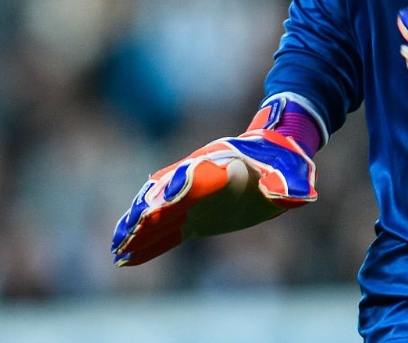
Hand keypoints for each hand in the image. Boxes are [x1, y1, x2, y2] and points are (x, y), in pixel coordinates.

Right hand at [111, 108, 316, 265]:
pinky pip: (166, 229)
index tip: (154, 204)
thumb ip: (283, 184)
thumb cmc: (278, 163)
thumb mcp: (285, 172)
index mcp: (219, 167)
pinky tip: (127, 256)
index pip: (192, 180)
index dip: (173, 192)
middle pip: (166, 197)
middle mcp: (199, 180)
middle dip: (146, 214)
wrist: (271, 152)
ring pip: (159, 213)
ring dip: (138, 228)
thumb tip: (290, 193)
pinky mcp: (193, 215)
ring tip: (117, 248)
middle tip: (127, 232)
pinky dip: (148, 241)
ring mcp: (192, 198)